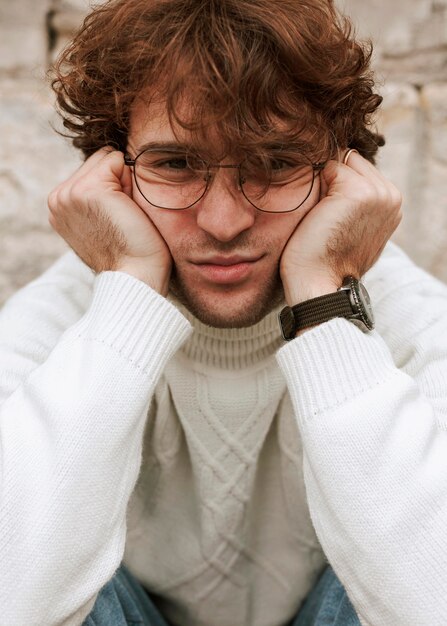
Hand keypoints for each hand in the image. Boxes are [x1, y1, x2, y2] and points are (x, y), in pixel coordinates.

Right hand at [48, 148, 171, 294]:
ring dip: (124, 181)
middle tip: (123, 215)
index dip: (114, 187)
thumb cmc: (131, 251)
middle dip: (117, 180)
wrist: (136, 274)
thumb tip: (114, 163)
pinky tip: (128, 209)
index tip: (117, 218)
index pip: (91, 169)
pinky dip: (130, 180)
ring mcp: (70, 193)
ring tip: (124, 213)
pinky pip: (117, 160)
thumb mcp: (102, 219)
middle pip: (99, 159)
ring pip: (108, 158)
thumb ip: (96, 195)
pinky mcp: (88, 190)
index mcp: (59, 206)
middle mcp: (58, 198)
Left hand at [280, 150, 402, 304]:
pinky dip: (317, 184)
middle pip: (353, 161)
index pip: (361, 170)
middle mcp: (391, 196)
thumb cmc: (325, 259)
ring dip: (326, 181)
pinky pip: (330, 167)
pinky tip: (317, 213)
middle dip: (334, 178)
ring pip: (343, 161)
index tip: (331, 214)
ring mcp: (378, 193)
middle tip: (325, 214)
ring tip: (322, 214)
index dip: (339, 184)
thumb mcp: (353, 228)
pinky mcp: (358, 192)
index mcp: (392, 205)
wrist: (318, 282)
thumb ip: (357, 203)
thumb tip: (336, 174)